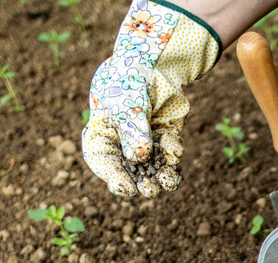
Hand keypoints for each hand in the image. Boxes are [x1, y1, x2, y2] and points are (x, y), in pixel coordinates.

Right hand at [82, 0, 219, 197]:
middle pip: (130, 172)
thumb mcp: (125, 103)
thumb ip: (132, 131)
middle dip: (141, 183)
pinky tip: (175, 149)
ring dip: (161, 177)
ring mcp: (146, 142)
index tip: (126, 187)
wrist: (155, 58)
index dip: (113, 178)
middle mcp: (123, 144)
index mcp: (102, 135)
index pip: (103, 163)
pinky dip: (173, 154)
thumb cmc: (129, 77)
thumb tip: (141, 158)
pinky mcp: (166, 137)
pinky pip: (169, 154)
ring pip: (153, 169)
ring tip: (169, 181)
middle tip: (150, 189)